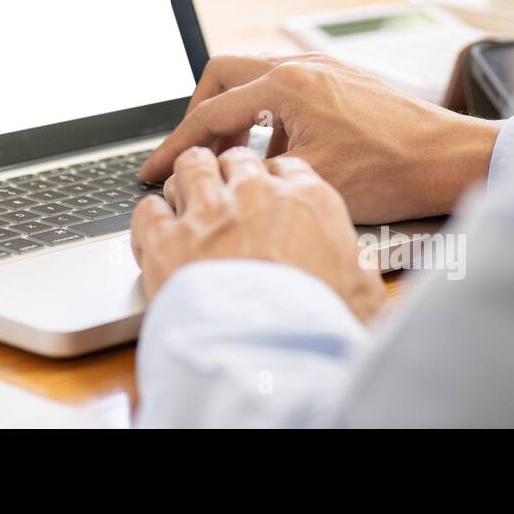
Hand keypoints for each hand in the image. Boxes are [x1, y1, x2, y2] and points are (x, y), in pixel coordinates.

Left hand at [131, 146, 386, 321]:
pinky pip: (150, 209)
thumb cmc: (318, 325)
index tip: (265, 192)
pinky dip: (151, 219)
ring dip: (186, 182)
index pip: (285, 166)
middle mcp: (254, 195)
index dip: (270, 179)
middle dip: (226, 173)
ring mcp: (208, 213)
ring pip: (189, 167)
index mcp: (307, 201)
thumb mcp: (363, 294)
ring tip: (185, 204)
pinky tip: (156, 235)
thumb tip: (361, 270)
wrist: (271, 354)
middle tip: (221, 197)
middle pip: (233, 159)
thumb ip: (359, 270)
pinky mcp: (167, 239)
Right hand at [139, 54, 500, 222]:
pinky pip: (282, 86)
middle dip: (198, 115)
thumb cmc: (391, 171)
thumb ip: (251, 175)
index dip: (176, 146)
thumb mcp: (308, 182)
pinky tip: (275, 151)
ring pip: (252, 78)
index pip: (211, 113)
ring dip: (233, 115)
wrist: (452, 158)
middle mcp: (300, 65)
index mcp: (287, 85)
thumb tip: (213, 181)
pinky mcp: (338, 79)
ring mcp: (321, 68)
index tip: (153, 170)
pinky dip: (264, 114)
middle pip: (222, 75)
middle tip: (190, 154)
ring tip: (231, 159)